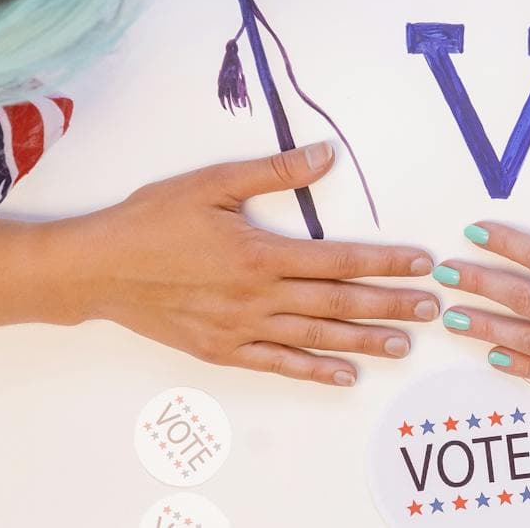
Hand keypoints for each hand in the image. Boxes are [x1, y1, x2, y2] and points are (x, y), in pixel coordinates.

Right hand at [52, 142, 437, 385]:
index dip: (384, 262)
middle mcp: (257, 296)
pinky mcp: (221, 350)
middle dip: (389, 304)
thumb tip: (325, 155)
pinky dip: (314, 371)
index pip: (338, 259)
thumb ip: (274, 172)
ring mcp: (240, 329)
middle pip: (337, 303)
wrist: (98, 269)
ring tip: (404, 343)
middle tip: (432, 308)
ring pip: (315, 338)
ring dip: (364, 340)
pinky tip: (344, 375)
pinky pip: (277, 364)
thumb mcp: (211, 182)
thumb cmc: (152, 219)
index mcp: (259, 253)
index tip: (420, 264)